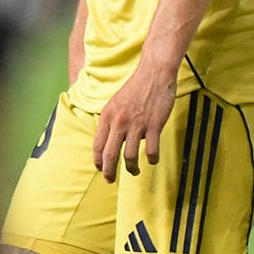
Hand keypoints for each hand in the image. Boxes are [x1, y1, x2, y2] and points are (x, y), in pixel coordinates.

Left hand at [92, 64, 176, 181]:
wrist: (155, 73)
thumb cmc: (137, 86)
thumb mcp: (116, 102)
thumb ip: (112, 120)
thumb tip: (115, 138)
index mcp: (107, 116)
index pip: (98, 145)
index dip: (97, 160)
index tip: (100, 169)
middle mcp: (119, 122)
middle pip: (110, 154)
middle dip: (109, 171)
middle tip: (110, 180)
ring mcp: (137, 125)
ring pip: (130, 155)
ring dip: (131, 168)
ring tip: (134, 171)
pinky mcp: (154, 125)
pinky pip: (151, 149)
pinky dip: (152, 158)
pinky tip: (153, 160)